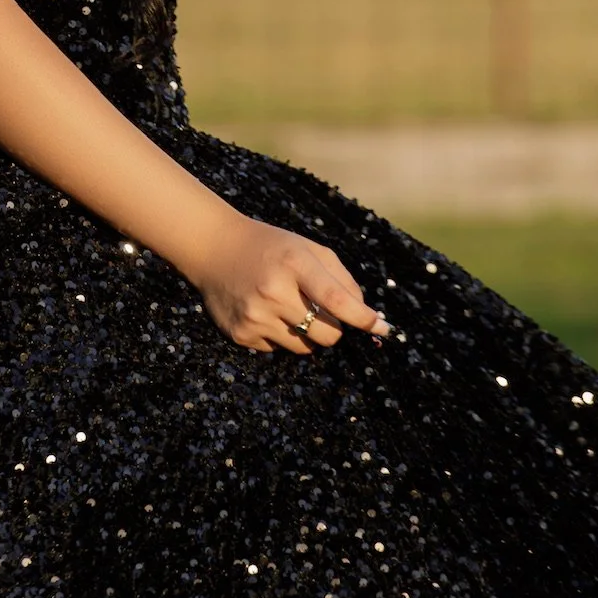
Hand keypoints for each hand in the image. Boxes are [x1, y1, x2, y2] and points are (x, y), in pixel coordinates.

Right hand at [190, 211, 390, 355]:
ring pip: (305, 348)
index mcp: (293, 263)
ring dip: (307, 334)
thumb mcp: (306, 248)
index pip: (335, 298)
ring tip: (288, 308)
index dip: (362, 318)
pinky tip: (265, 312)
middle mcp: (272, 291)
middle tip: (320, 312)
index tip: (383, 328)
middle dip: (333, 328)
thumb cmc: (270, 247)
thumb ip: (340, 278)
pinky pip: (278, 350)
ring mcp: (254, 316)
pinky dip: (280, 337)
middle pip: (327, 335)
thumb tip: (365, 315)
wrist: (214, 248)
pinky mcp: (241, 335)